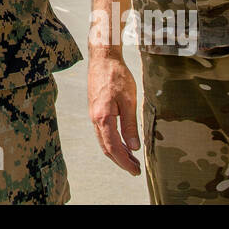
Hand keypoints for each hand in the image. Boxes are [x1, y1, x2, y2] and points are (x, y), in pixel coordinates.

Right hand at [88, 52, 141, 175]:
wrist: (103, 58)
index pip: (113, 147)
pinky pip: (102, 131)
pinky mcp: (95, 109)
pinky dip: (112, 141)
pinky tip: (122, 141)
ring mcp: (93, 114)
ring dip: (116, 152)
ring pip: (103, 140)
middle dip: (120, 161)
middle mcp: (95, 118)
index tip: (135, 170)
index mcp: (103, 117)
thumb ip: (130, 125)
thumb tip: (133, 147)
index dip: (124, 162)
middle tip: (134, 169)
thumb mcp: (129, 101)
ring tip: (131, 158)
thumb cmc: (117, 75)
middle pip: (106, 147)